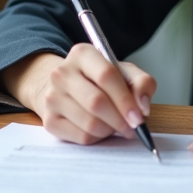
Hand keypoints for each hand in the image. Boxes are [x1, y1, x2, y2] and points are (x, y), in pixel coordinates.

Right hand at [0, 45, 157, 145]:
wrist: (66, 89)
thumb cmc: (100, 81)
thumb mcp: (124, 73)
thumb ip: (142, 83)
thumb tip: (142, 107)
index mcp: (82, 54)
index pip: (106, 75)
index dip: (125, 99)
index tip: (139, 117)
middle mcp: (62, 73)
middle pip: (96, 102)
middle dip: (120, 120)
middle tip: (132, 128)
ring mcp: (52, 97)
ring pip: (90, 123)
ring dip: (110, 130)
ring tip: (115, 125)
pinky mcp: (49, 120)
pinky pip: (81, 137)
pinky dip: (97, 138)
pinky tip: (100, 129)